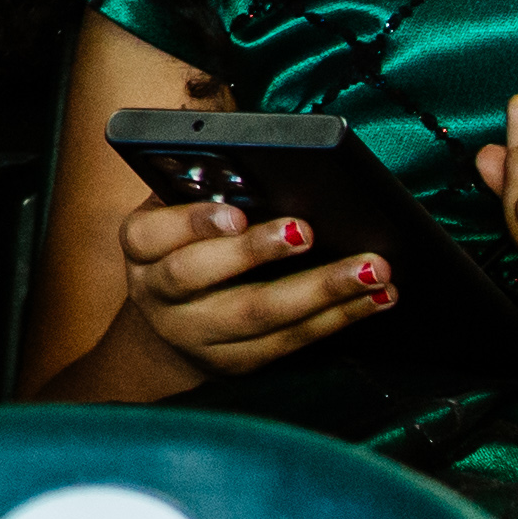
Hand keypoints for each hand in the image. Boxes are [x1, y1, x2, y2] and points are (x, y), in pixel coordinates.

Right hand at [114, 191, 405, 378]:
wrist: (167, 329)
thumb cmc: (183, 246)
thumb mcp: (173, 212)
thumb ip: (200, 186)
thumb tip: (248, 154)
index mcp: (141, 247)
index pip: (153, 235)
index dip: (194, 223)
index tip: (237, 212)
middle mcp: (159, 295)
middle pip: (205, 278)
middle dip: (259, 254)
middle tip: (309, 231)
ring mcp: (197, 335)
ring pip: (258, 316)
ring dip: (321, 291)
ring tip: (370, 268)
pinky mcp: (237, 363)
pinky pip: (291, 342)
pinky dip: (339, 318)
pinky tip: (376, 298)